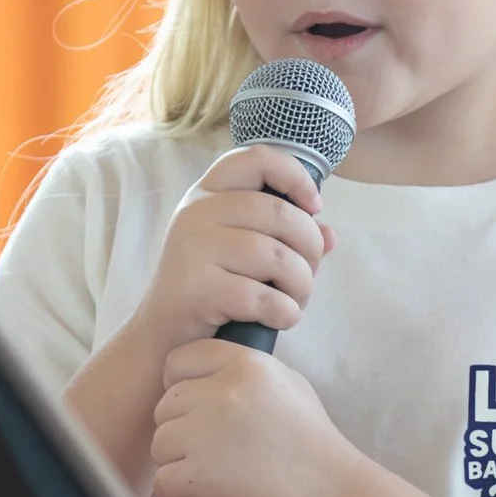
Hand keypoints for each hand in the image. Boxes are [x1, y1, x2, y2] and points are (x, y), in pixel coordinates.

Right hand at [143, 146, 331, 360]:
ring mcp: (193, 248)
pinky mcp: (197, 289)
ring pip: (278, 257)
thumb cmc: (212, 290)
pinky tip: (280, 319)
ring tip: (294, 301)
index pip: (257, 158)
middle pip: (281, 214)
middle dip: (311, 249)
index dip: (296, 176)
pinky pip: (264, 297)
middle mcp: (196, 212)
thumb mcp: (245, 254)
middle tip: (307, 276)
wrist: (164, 338)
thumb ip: (286, 238)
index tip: (314, 207)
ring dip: (301, 286)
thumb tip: (330, 234)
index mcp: (208, 194)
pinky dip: (285, 312)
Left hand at [151, 340, 347, 496]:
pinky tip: (210, 494)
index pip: (179, 360)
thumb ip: (246, 373)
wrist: (329, 496)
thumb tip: (210, 373)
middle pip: (165, 405)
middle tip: (214, 448)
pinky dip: (180, 494)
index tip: (196, 407)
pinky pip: (164, 481)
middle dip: (182, 428)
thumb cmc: (313, 445)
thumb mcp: (288, 385)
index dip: (181, 384)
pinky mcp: (199, 474)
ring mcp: (207, 434)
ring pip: (160, 443)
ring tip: (217, 473)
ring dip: (179, 462)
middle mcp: (222, 393)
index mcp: (245, 364)